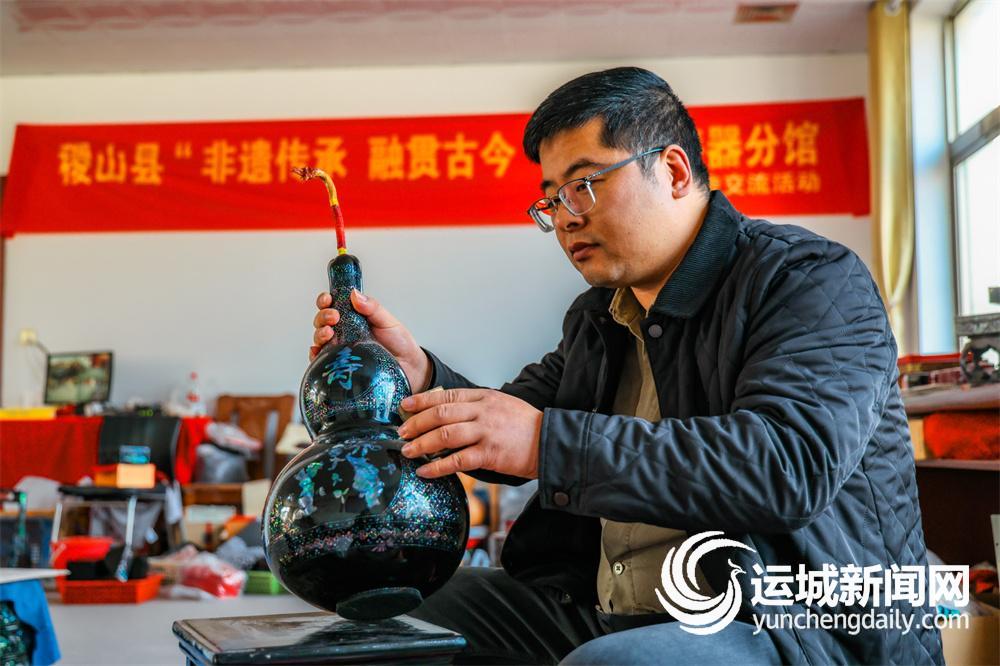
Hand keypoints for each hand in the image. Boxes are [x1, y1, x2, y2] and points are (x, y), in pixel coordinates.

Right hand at [311, 290, 431, 393]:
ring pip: (320, 339)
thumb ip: (372, 308)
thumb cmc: (400, 344)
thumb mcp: (388, 321)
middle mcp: (344, 333)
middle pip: (322, 321)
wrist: (409, 368)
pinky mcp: (341, 367)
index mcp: (353, 318)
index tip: (329, 299)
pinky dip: (316, 356)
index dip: (325, 300)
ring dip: (319, 333)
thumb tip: (355, 294)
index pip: (333, 306)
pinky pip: (322, 362)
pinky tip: (318, 352)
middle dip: (323, 316)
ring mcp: (341, 350)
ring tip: (329, 333)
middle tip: (334, 317)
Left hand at [396, 388, 542, 479]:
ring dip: (421, 444)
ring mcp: (486, 432)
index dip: (422, 400)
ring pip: (445, 435)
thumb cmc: (524, 426)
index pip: (446, 396)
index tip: (405, 406)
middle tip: (401, 432)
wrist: (549, 442)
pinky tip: (425, 471)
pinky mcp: (489, 454)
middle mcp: (482, 412)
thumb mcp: (500, 404)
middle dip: (416, 423)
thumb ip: (476, 406)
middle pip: (440, 414)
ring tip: (407, 451)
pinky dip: (437, 467)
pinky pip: (456, 461)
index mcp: (484, 397)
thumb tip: (446, 412)